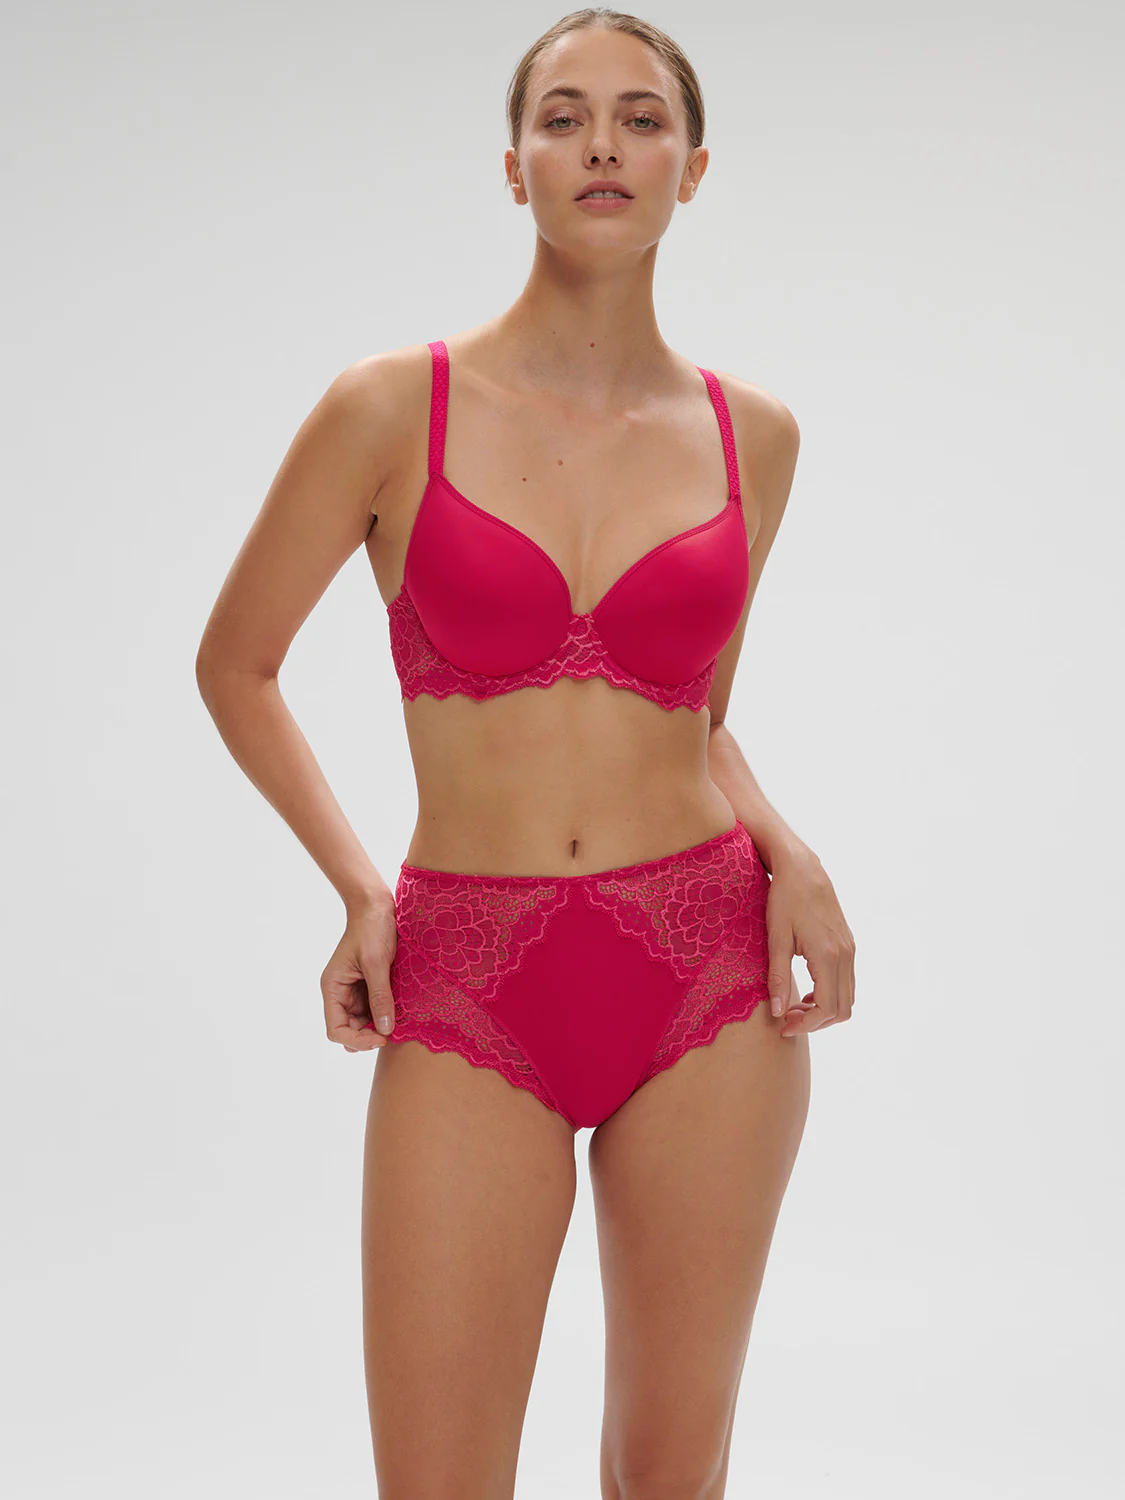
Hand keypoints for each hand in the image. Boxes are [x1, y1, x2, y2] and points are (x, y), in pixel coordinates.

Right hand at [320, 897, 398, 1052]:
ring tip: (399, 1021)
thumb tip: (385, 1029)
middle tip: (393, 1031)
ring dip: (379, 1026)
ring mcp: (356, 991)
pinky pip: (376, 1010)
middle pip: (350, 1031)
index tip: (382, 1037)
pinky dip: (386, 1014)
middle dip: (369, 1036)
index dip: (357, 1040)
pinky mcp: (370, 987)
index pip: (336, 1030)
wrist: (378, 906)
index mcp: (333, 987)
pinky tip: (400, 1011)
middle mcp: (341, 993)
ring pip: (364, 1024)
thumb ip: (380, 996)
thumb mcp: (376, 963)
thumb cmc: (372, 929)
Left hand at [764, 845, 854, 1036]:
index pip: (826, 1007)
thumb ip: (777, 977)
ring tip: (795, 1008)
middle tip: (788, 1020)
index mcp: (827, 955)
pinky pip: (846, 982)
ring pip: (847, 997)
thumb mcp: (776, 938)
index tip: (784, 1026)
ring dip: (824, 1010)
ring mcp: (849, 949)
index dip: (807, 1024)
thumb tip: (778, 1012)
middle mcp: (845, 955)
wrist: (802, 868)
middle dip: (816, 1022)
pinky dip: (829, 995)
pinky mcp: (847, 945)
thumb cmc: (784, 899)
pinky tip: (806, 991)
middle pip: (842, 1009)